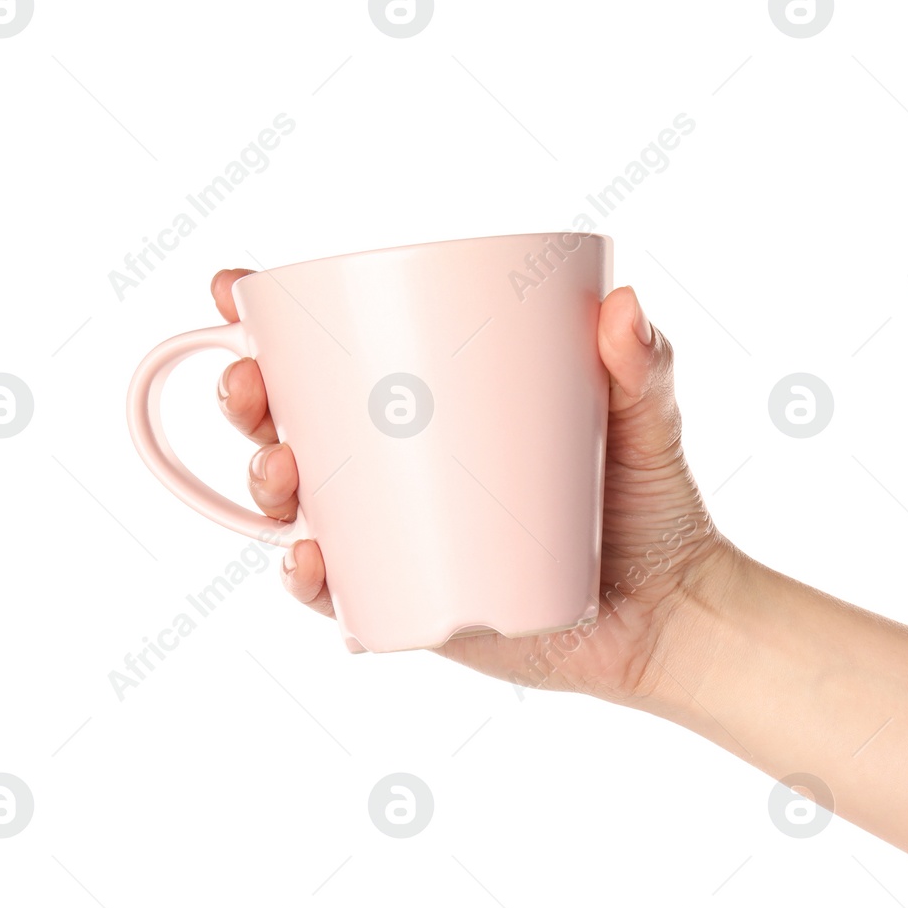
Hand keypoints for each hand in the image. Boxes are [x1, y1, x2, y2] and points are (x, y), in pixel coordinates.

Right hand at [209, 269, 739, 706]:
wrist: (673, 616)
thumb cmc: (651, 506)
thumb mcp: (645, 420)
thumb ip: (641, 363)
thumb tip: (623, 305)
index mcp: (433, 409)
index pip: (335, 355)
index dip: (267, 324)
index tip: (234, 291)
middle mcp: (402, 472)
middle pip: (293, 425)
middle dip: (246, 398)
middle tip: (248, 385)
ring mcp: (401, 540)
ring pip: (302, 509)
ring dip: (264, 484)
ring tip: (284, 471)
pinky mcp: (414, 606)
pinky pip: (341, 597)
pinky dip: (310, 580)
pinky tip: (309, 560)